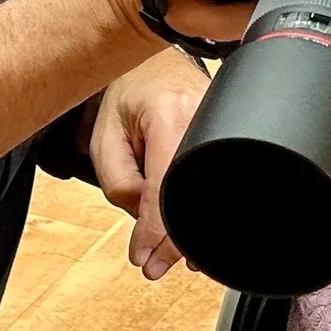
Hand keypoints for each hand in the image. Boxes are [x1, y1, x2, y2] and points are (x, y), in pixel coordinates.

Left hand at [92, 48, 210, 278]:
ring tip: (175, 255)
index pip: (165, 188)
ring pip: (211, 193)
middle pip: (195, 196)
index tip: (144, 256)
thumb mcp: (104, 139)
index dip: (155, 231)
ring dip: (192, 228)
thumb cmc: (126, 96)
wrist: (150, 65)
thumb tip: (145, 221)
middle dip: (176, 241)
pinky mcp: (226, 137)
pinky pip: (215, 181)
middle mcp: (204, 119)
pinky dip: (202, 207)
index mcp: (170, 115)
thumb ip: (119, 183)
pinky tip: (191, 229)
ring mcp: (221, 127)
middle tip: (156, 265)